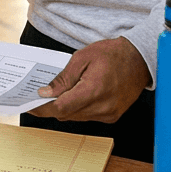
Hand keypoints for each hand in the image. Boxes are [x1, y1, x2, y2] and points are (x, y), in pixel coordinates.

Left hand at [27, 37, 150, 122]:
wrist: (140, 59)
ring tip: (55, 94)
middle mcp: (103, 107)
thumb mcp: (82, 57)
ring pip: (76, 117)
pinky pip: (87, 116)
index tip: (30, 105)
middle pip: (67, 114)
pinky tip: (74, 96)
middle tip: (39, 96)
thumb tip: (46, 93)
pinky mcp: (112, 116)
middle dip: (50, 106)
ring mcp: (109, 114)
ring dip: (64, 108)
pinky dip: (78, 109)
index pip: (61, 107)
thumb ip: (63, 78)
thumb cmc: (112, 54)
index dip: (42, 108)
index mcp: (94, 90)